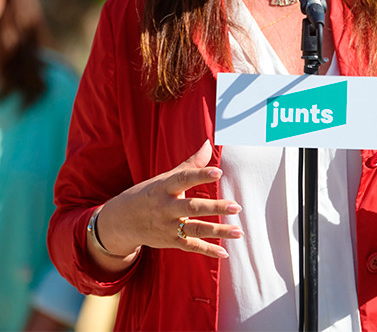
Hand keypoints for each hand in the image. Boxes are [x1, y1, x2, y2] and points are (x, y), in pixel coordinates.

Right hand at [94, 140, 242, 265]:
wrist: (120, 221)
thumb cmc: (149, 194)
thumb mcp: (165, 178)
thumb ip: (191, 164)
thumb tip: (209, 143)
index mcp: (165, 187)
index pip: (184, 179)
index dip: (200, 175)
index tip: (218, 172)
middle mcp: (166, 208)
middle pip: (192, 207)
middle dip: (215, 207)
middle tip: (237, 207)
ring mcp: (168, 226)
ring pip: (195, 229)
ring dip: (218, 231)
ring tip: (239, 231)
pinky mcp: (170, 241)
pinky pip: (191, 246)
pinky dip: (208, 250)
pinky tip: (225, 252)